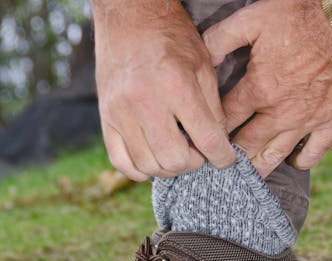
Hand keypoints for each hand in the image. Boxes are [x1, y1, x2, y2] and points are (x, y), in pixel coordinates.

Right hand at [92, 0, 235, 180]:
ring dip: (168, 168)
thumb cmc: (171, 39)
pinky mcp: (106, 119)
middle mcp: (145, 101)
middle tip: (199, 153)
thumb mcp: (202, 66)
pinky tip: (153, 159)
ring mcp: (120, 113)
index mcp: (176, 85)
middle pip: (174, 159)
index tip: (225, 159)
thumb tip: (218, 144)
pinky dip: (140, 170)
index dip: (221, 156)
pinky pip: (121, 162)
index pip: (206, 138)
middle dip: (194, 163)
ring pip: (148, 165)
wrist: (128, 19)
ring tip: (177, 154)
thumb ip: (212, 108)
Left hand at [203, 0, 331, 176]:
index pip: (224, 121)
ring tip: (245, 176)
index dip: (209, 132)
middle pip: (245, 146)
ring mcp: (307, 120)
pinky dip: (301, 161)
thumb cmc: (303, 15)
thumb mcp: (253, 19)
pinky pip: (315, 152)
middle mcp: (279, 112)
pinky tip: (292, 163)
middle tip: (218, 166)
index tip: (201, 140)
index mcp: (257, 89)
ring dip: (258, 167)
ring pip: (275, 155)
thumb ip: (222, 38)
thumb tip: (203, 59)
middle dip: (229, 158)